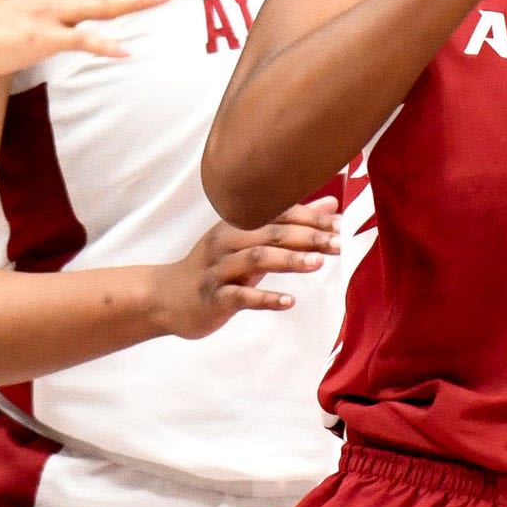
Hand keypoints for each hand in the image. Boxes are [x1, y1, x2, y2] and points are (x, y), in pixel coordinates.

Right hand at [150, 200, 337, 339]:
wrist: (166, 298)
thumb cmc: (215, 268)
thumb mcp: (248, 243)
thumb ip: (287, 225)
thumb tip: (330, 205)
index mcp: (236, 224)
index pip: (277, 214)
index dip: (310, 218)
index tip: (340, 224)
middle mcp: (227, 241)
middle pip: (270, 233)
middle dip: (307, 237)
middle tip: (338, 242)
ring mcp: (218, 269)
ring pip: (255, 259)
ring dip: (289, 260)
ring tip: (318, 263)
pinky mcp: (213, 297)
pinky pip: (241, 296)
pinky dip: (266, 297)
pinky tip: (288, 301)